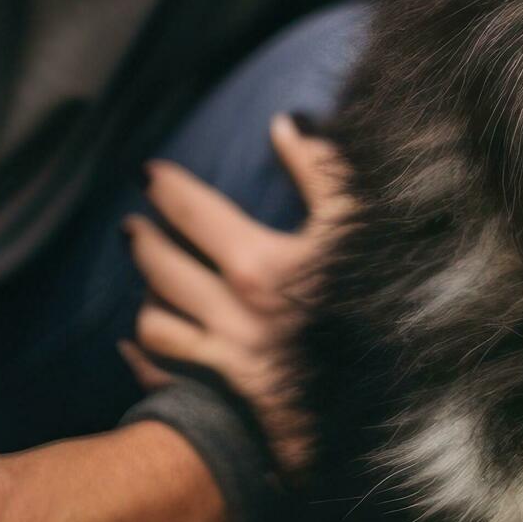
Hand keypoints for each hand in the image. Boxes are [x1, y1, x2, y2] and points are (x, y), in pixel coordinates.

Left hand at [120, 113, 350, 474]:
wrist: (392, 397)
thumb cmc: (381, 298)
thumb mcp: (362, 224)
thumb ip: (323, 168)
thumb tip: (285, 124)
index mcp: (261, 264)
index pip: (192, 212)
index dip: (165, 188)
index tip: (147, 173)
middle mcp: (231, 312)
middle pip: (161, 266)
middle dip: (141, 239)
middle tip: (129, 224)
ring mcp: (224, 359)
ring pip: (154, 320)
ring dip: (145, 293)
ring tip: (144, 276)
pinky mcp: (227, 397)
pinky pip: (165, 372)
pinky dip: (142, 353)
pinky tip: (133, 341)